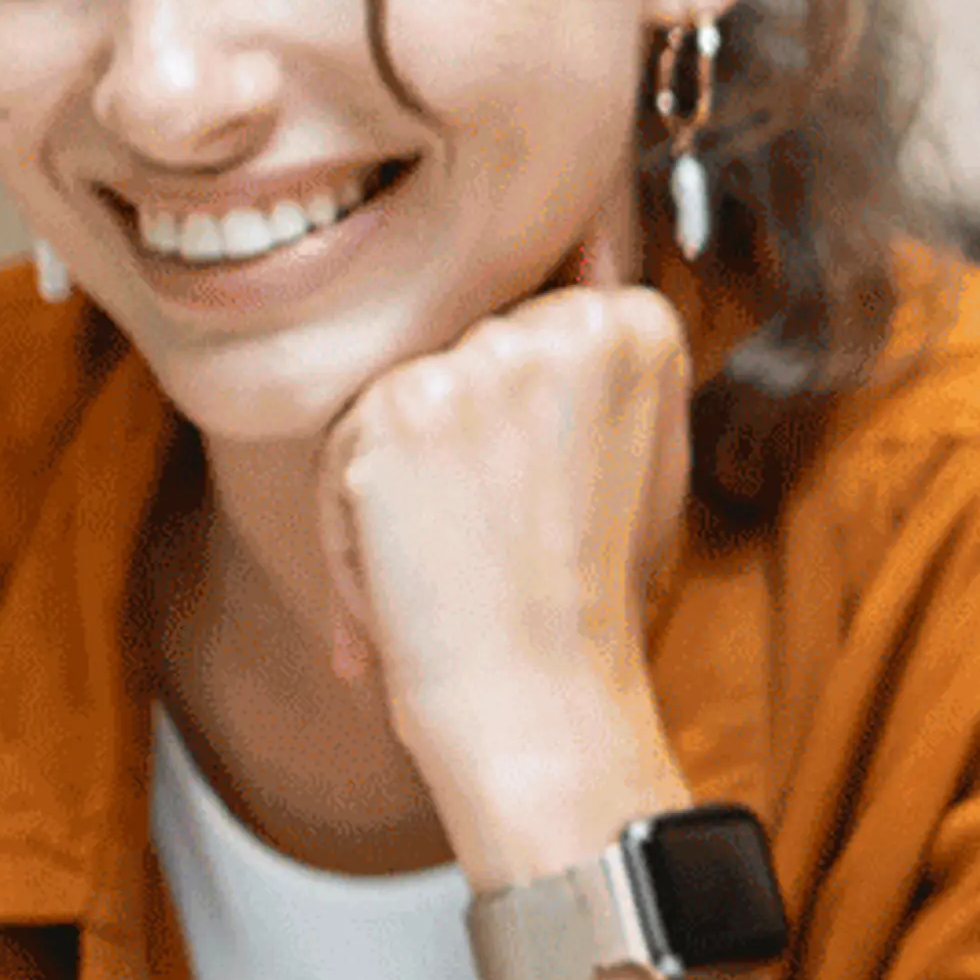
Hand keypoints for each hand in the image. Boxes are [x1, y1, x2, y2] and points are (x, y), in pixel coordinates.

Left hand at [312, 208, 693, 844]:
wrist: (541, 704)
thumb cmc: (585, 599)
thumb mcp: (637, 452)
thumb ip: (599, 364)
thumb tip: (569, 275)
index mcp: (639, 322)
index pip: (524, 326)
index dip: (510, 430)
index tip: (539, 507)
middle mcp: (570, 321)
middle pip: (453, 357)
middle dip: (447, 455)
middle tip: (491, 549)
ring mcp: (485, 359)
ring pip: (390, 401)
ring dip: (390, 494)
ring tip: (451, 572)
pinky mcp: (402, 405)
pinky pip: (340, 449)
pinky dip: (349, 533)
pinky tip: (406, 586)